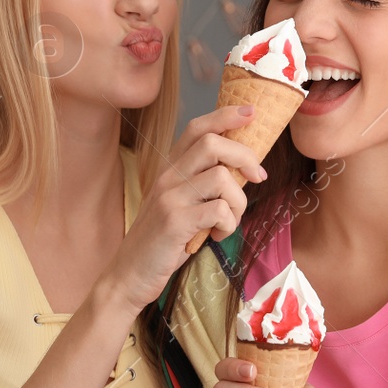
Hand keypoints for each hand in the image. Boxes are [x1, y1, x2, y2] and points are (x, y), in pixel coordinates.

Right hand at [101, 105, 267, 314]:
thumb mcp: (180, 206)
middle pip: (213, 143)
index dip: (226, 116)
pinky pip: (219, 210)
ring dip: (239, 202)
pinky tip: (217, 235)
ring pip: (222, 178)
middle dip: (245, 156)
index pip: (197, 128)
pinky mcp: (174, 222)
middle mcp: (168, 177)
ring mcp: (170, 198)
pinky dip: (229, 224)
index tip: (251, 113)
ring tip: (229, 222)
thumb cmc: (162, 242)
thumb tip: (243, 170)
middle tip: (258, 177)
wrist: (129, 275)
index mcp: (170, 170)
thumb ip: (202, 186)